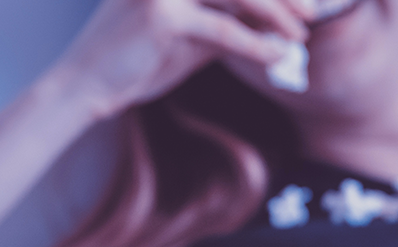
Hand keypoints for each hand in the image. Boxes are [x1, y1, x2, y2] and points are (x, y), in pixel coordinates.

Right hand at [47, 0, 315, 116]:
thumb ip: (229, 24)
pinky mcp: (160, 14)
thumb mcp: (193, 39)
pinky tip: (276, 56)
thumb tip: (277, 25)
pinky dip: (254, 43)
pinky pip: (222, 29)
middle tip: (310, 14)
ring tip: (300, 35)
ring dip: (274, 15)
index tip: (302, 1)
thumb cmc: (138, 61)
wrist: (86, 87)